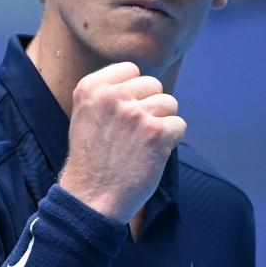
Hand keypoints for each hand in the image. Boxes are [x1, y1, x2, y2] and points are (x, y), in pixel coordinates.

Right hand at [58, 62, 185, 224]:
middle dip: (150, 105)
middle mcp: (113, 96)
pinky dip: (171, 141)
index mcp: (90, 88)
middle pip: (153, 84)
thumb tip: (142, 81)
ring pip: (170, 103)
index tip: (123, 113)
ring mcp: (136, 114)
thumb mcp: (85, 115)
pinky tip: (153, 154)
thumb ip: (107, 93)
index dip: (133, 91)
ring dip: (162, 123)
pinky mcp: (157, 133)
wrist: (91, 197)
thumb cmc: (92, 159)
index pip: (131, 69)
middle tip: (134, 133)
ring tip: (142, 144)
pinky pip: (180, 125)